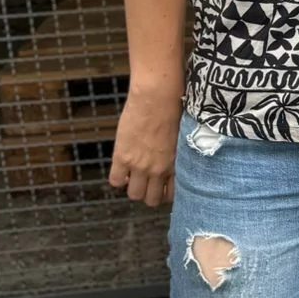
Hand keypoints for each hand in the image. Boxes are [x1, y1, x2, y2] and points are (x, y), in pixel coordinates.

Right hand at [109, 84, 181, 205]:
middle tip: (146, 182)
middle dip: (148, 193)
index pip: (171, 195)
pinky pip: (116, 181)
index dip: (164, 192)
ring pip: (134, 194)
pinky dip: (118, 178)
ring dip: (133, 187)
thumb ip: (177, 155)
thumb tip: (174, 160)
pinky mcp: (123, 157)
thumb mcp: (182, 138)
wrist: (158, 97)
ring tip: (133, 176)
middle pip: (151, 199)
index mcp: (177, 165)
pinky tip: (122, 168)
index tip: (161, 186)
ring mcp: (140, 165)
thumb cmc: (174, 111)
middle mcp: (159, 170)